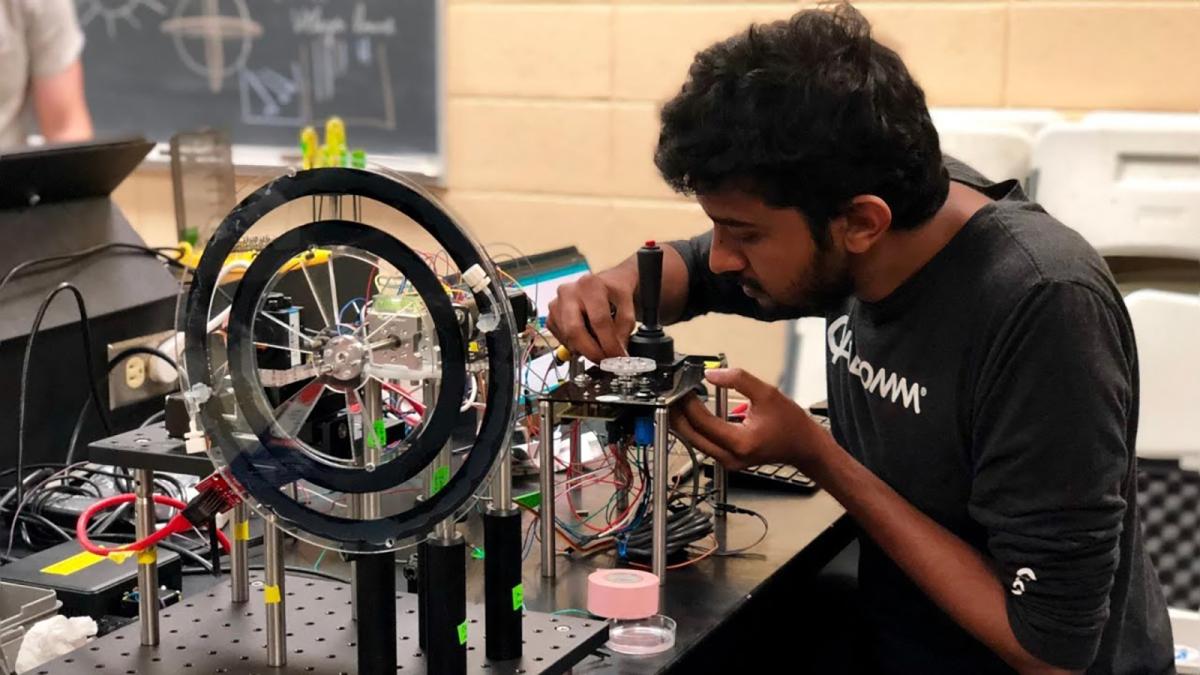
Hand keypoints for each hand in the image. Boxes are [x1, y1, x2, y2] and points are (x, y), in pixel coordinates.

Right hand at [546, 271, 636, 362]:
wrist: (607, 282)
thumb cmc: (616, 290)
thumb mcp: (628, 305)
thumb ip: (624, 329)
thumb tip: (616, 352)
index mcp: (589, 285)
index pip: (598, 320)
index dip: (609, 343)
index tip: (618, 356)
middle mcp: (568, 292)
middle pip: (575, 330)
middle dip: (591, 351)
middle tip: (605, 361)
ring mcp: (556, 304)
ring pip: (568, 338)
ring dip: (585, 349)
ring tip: (600, 347)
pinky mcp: (551, 317)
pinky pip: (562, 339)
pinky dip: (576, 346)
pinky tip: (588, 338)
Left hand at [671, 368, 827, 471]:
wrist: (803, 446)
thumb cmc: (790, 423)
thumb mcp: (766, 393)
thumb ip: (738, 380)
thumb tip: (711, 374)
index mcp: (740, 442)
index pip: (702, 422)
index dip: (688, 403)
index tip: (684, 387)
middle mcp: (731, 458)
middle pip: (691, 436)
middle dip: (678, 415)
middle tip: (672, 395)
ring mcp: (728, 462)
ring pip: (695, 442)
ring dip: (685, 422)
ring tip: (680, 400)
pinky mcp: (728, 461)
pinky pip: (704, 444)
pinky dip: (696, 428)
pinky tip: (692, 412)